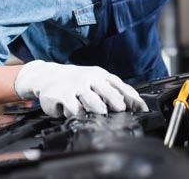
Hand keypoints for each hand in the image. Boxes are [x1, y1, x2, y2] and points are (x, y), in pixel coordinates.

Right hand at [14, 60, 148, 117]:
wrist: (46, 75)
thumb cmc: (76, 80)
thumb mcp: (95, 80)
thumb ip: (113, 91)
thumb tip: (137, 105)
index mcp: (100, 75)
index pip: (120, 86)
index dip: (132, 99)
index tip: (142, 109)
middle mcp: (90, 78)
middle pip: (109, 93)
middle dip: (117, 103)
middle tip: (120, 110)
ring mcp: (76, 85)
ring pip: (94, 103)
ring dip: (98, 110)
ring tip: (97, 112)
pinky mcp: (62, 94)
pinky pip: (75, 110)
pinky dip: (75, 114)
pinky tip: (71, 110)